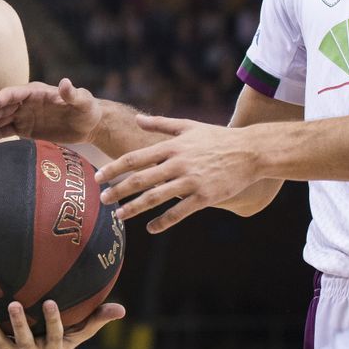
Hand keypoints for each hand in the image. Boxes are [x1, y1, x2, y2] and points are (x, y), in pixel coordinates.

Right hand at [0, 78, 101, 148]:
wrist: (89, 124)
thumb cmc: (87, 109)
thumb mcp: (83, 101)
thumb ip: (73, 94)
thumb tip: (65, 82)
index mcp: (34, 92)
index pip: (10, 94)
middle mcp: (24, 103)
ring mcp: (22, 116)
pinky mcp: (24, 129)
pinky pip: (4, 133)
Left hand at [97, 115, 261, 232]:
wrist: (251, 151)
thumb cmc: (217, 138)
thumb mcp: (188, 126)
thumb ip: (160, 124)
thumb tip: (137, 119)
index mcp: (172, 146)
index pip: (135, 158)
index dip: (114, 168)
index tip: (98, 176)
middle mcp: (178, 163)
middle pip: (140, 179)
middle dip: (118, 190)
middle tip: (102, 199)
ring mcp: (191, 181)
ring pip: (156, 197)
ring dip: (134, 207)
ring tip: (119, 216)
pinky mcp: (205, 197)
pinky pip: (179, 213)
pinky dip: (163, 222)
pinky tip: (150, 229)